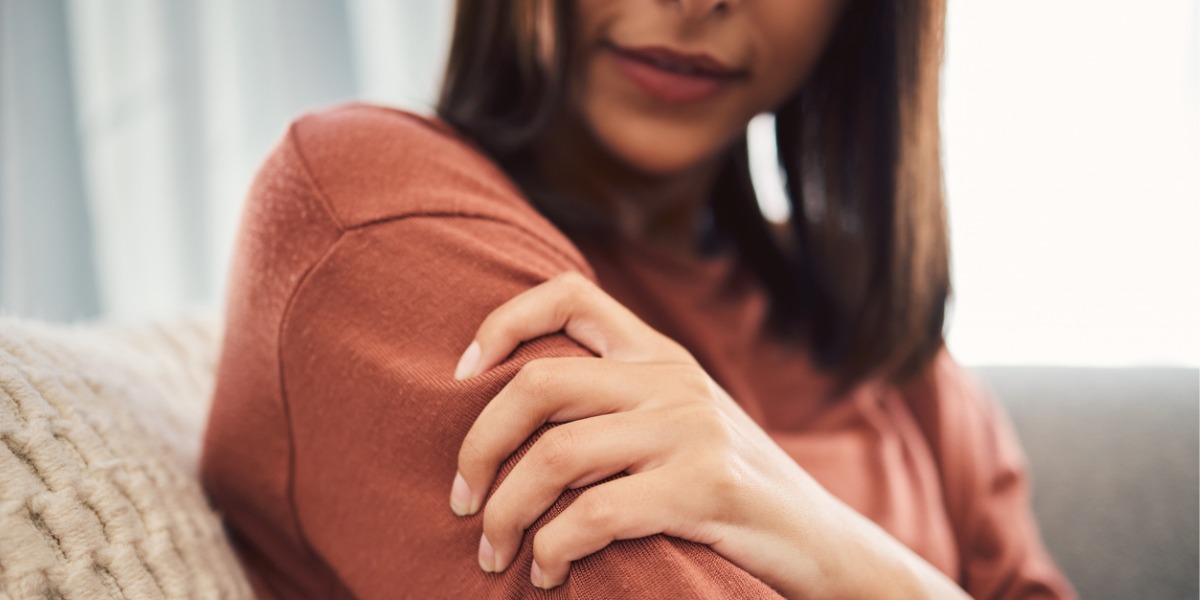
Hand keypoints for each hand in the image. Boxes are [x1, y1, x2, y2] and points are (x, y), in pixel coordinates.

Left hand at [449, 272, 968, 598]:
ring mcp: (691, 429)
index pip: (569, 294)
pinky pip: (592, 516)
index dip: (502, 321)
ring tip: (495, 556)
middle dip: (478, 446)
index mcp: (659, 355)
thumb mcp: (678, 424)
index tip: (460, 375)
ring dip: (505, 515)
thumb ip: (616, 403)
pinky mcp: (704, 488)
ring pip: (554, 457)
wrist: (823, 543)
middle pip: (537, 384)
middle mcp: (672, 379)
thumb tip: (511, 419)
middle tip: (462, 502)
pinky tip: (546, 574)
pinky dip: (550, 550)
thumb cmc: (728, 491)